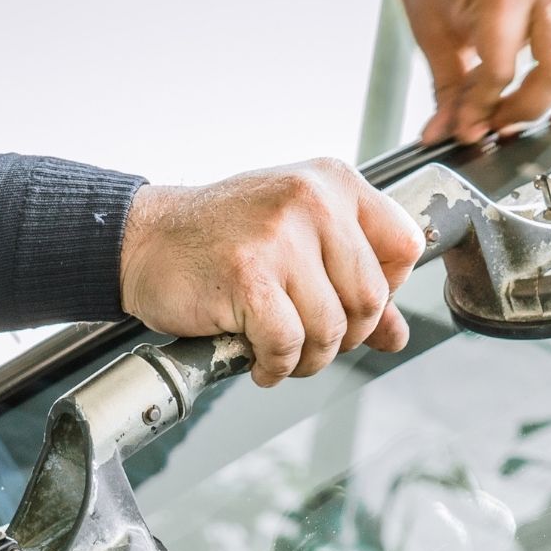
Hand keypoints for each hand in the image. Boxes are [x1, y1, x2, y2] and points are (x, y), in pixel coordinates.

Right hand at [119, 160, 424, 386]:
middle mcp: (312, 201)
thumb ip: (351, 285)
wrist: (146, 241)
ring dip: (307, 359)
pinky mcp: (248, 276)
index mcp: (333, 184)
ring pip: (330, 329)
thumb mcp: (298, 245)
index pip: (404, 247)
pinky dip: (275, 366)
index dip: (386, 291)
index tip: (348, 305)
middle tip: (309, 341)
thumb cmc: (222, 241)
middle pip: (370, 299)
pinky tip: (257, 359)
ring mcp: (279, 236)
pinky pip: (287, 344)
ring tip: (279, 352)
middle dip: (344, 338)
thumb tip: (396, 335)